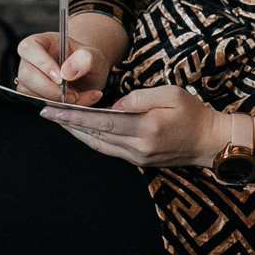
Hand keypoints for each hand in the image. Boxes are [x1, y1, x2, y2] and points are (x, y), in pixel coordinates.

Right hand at [15, 32, 108, 104]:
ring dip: (55, 100)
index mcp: (40, 42)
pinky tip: (74, 102)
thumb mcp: (94, 57)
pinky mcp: (31, 95)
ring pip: (29, 93)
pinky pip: (37, 104)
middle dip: (50, 89)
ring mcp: (28, 79)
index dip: (43, 64)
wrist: (88, 77)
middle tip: (72, 94)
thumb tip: (67, 72)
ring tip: (77, 97)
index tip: (61, 78)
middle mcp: (30, 60)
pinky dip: (57, 108)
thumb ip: (86, 59)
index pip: (30, 48)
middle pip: (27, 75)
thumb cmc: (87, 62)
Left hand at [43, 85, 225, 167]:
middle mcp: (138, 147)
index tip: (54, 111)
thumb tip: (115, 104)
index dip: (75, 116)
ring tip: (57, 121)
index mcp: (146, 128)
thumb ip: (140, 97)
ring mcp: (137, 157)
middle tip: (45, 113)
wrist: (210, 143)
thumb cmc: (194, 114)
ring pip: (99, 145)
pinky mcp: (138, 161)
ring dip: (76, 133)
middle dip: (68, 124)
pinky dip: (92, 139)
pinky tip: (81, 130)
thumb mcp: (172, 93)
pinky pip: (108, 150)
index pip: (102, 121)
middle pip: (95, 135)